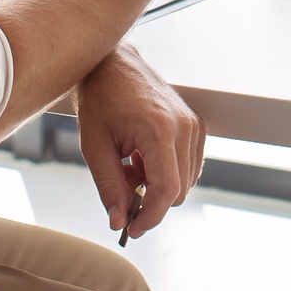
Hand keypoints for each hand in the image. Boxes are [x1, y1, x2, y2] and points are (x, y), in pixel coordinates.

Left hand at [73, 45, 204, 238]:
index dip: (150, 216)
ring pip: (185, 181)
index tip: (131, 228)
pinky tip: (143, 156)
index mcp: (159, 129)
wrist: (115, 63)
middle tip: (121, 188)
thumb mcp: (95, 147)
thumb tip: (120, 222)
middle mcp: (184, 126)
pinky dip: (166, 172)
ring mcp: (193, 124)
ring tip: (129, 165)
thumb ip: (110, 187)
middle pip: (178, 190)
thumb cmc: (101, 99)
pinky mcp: (196, 125)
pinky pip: (188, 166)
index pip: (166, 190)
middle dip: (149, 200)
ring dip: (157, 185)